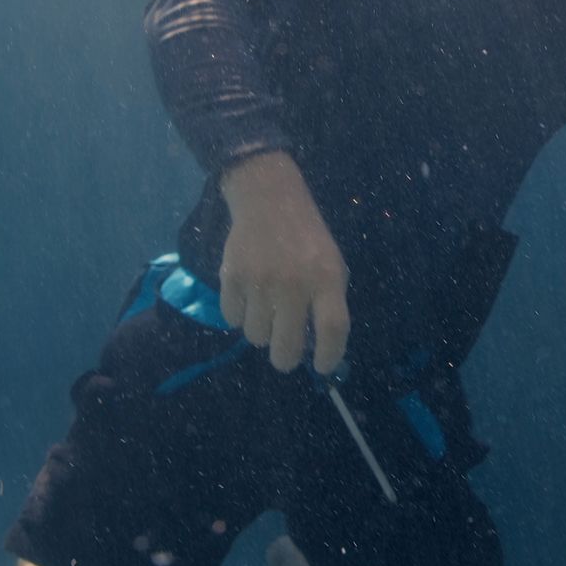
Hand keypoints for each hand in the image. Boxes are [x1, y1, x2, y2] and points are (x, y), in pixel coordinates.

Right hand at [218, 152, 350, 373]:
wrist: (269, 199)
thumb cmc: (306, 239)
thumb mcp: (330, 264)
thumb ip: (327, 303)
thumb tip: (316, 350)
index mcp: (326, 278)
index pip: (333, 329)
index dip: (329, 356)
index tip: (321, 366)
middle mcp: (294, 282)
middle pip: (287, 347)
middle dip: (286, 359)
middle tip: (285, 353)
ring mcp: (261, 280)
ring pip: (256, 337)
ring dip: (262, 331)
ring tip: (266, 308)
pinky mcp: (232, 276)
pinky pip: (232, 319)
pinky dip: (239, 315)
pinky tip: (248, 295)